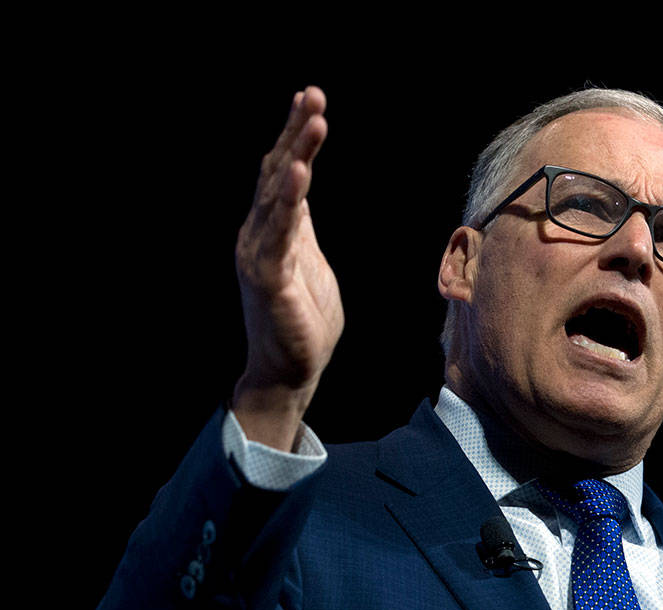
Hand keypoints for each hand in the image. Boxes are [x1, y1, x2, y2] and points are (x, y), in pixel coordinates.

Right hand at [232, 87, 343, 450]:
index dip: (295, 135)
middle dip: (295, 132)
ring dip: (297, 155)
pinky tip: (301, 173)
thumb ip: (301, 225)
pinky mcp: (269, 277)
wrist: (289, 371)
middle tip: (312, 94)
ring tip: (313, 121)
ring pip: (278, 194)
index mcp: (273, 229)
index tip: (309, 99)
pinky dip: (289, 201)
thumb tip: (300, 188)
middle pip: (276, 172)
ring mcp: (260, 253)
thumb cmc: (302, 319)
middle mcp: (259, 234)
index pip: (283, 172)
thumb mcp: (308, 259)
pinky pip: (280, 232)